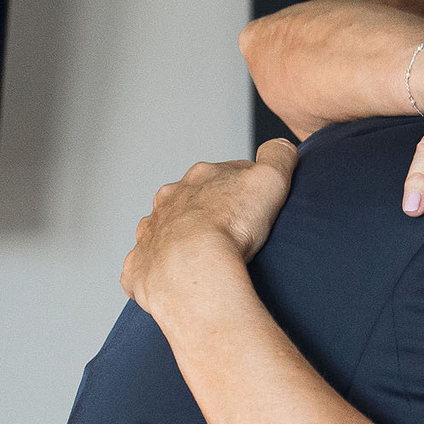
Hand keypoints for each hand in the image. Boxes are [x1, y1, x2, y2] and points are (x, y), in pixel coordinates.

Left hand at [121, 140, 298, 312]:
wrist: (191, 265)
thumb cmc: (229, 225)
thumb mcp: (270, 179)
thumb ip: (278, 157)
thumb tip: (280, 147)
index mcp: (200, 177)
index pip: (226, 173)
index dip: (245, 187)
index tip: (257, 204)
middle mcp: (170, 199)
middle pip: (192, 199)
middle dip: (209, 210)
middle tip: (235, 231)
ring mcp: (153, 231)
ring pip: (167, 228)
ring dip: (183, 237)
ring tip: (208, 256)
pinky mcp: (142, 263)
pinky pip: (151, 262)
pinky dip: (163, 267)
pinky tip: (181, 276)